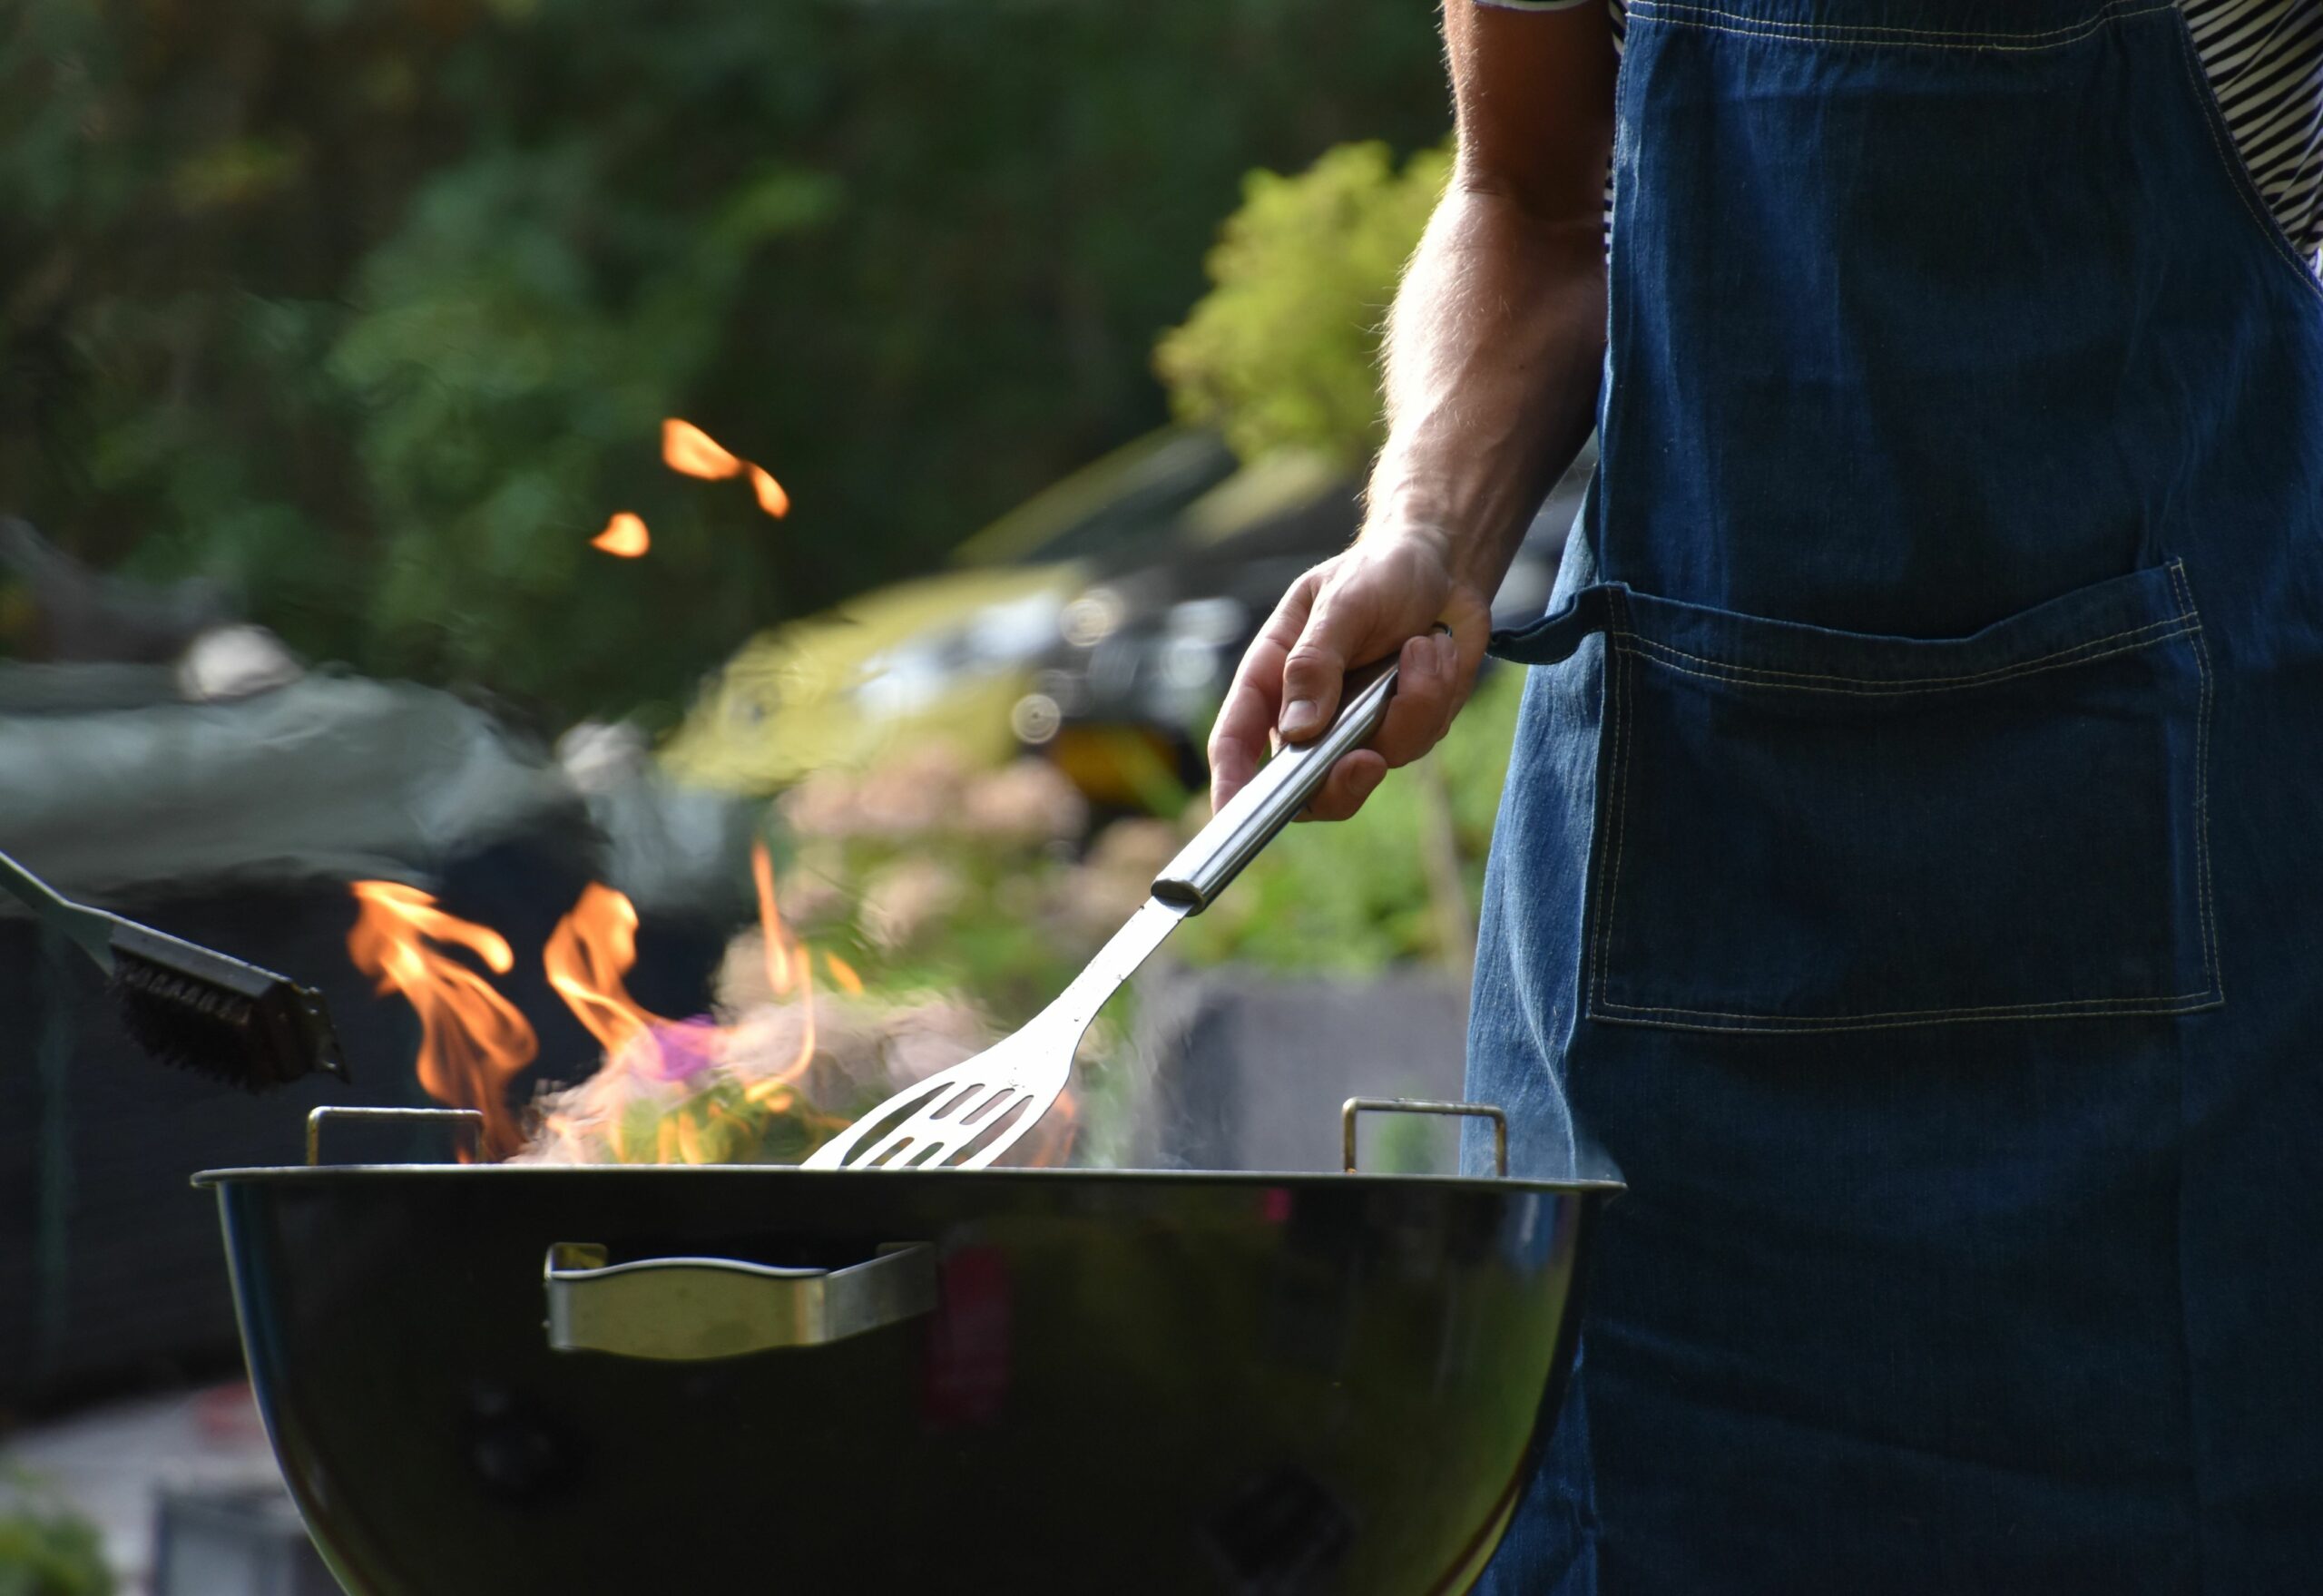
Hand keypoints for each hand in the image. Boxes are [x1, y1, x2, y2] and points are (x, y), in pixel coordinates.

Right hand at [1208, 527, 1492, 819]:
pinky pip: (1419, 740)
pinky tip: (1437, 650)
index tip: (1232, 817)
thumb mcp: (1341, 602)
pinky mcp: (1403, 728)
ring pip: (1374, 762)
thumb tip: (1298, 730)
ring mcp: (1356, 728)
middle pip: (1305, 787)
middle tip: (1366, 761)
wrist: (1445, 566)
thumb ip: (1316, 662)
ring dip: (1409, 706)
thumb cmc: (1378, 572)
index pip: (1236, 742)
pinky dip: (1436, 695)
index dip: (1230, 785)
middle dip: (1339, 784)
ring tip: (1423, 645)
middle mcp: (1308, 714)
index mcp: (1272, 678)